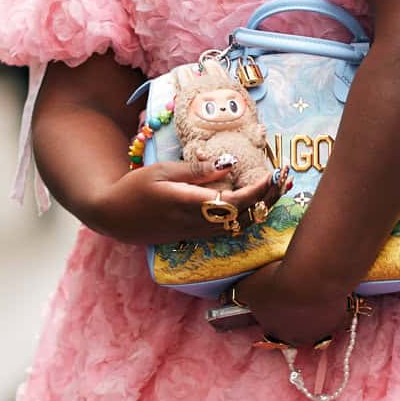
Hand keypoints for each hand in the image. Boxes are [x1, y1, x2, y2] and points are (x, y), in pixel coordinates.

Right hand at [87, 157, 284, 246]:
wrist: (115, 217)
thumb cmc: (136, 188)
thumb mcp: (164, 172)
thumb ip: (198, 170)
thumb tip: (230, 163)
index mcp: (189, 205)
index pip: (234, 202)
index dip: (256, 191)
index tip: (271, 174)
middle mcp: (197, 224)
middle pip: (243, 217)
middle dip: (267, 200)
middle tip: (284, 181)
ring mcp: (197, 234)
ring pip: (239, 226)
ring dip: (260, 209)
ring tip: (276, 190)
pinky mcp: (195, 236)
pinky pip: (228, 229)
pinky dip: (246, 216)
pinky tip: (254, 203)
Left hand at [225, 255, 353, 348]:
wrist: (310, 278)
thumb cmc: (276, 285)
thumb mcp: (248, 288)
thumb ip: (237, 294)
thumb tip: (222, 297)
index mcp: (277, 333)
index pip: (273, 327)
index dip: (274, 313)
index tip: (276, 299)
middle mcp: (300, 338)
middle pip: (298, 329)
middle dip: (296, 315)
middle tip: (296, 295)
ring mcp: (322, 330)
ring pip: (318, 322)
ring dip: (315, 310)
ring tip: (313, 290)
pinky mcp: (339, 319)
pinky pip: (335, 314)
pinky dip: (333, 304)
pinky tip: (328, 290)